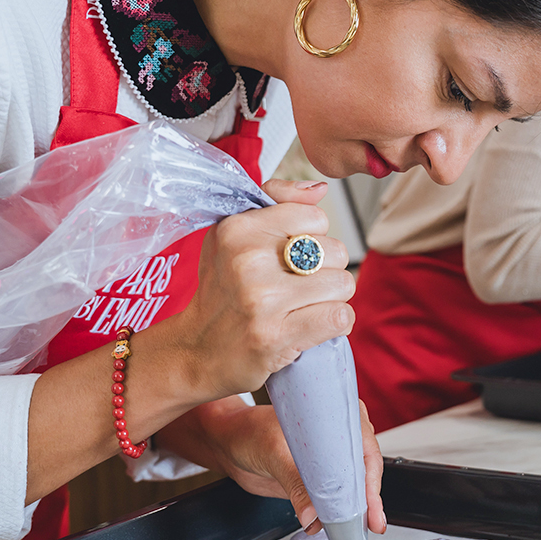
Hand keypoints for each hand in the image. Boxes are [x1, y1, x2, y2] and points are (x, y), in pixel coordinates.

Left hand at [165, 395, 386, 534]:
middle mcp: (338, 435)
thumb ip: (295, 484)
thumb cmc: (248, 431)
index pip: (365, 450)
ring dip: (352, 510)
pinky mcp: (318, 478)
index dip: (372, 480)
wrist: (227, 443)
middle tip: (371, 524)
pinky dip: (333, 514)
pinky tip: (330, 526)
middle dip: (368, 500)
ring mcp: (329, 458)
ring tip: (351, 531)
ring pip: (351, 487)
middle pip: (364, 471)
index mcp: (336, 416)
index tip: (372, 506)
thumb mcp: (274, 453)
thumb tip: (312, 517)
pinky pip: (333, 497)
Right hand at [172, 180, 354, 400]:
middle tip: (297, 287)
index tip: (291, 256)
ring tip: (302, 306)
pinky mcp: (276, 336)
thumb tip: (319, 190)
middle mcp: (248, 261)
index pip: (316, 217)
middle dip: (326, 271)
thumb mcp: (234, 233)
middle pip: (336, 251)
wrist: (197, 350)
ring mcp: (262, 300)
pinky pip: (339, 318)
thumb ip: (277, 200)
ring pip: (343, 285)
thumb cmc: (223, 289)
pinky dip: (334, 323)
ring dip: (331, 299)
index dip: (312, 238)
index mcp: (238, 229)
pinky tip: (310, 324)